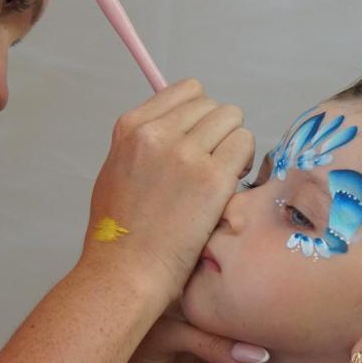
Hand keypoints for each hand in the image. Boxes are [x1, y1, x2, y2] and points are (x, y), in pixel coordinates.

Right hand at [82, 79, 254, 303]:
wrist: (125, 271)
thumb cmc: (120, 232)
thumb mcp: (117, 170)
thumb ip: (144, 143)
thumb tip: (178, 125)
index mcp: (132, 127)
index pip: (187, 91)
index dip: (200, 115)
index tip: (199, 140)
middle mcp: (157, 133)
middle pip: (213, 104)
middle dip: (218, 131)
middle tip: (212, 162)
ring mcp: (185, 153)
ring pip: (233, 119)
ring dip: (234, 144)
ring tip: (221, 174)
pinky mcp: (211, 177)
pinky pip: (244, 144)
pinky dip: (243, 161)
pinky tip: (229, 185)